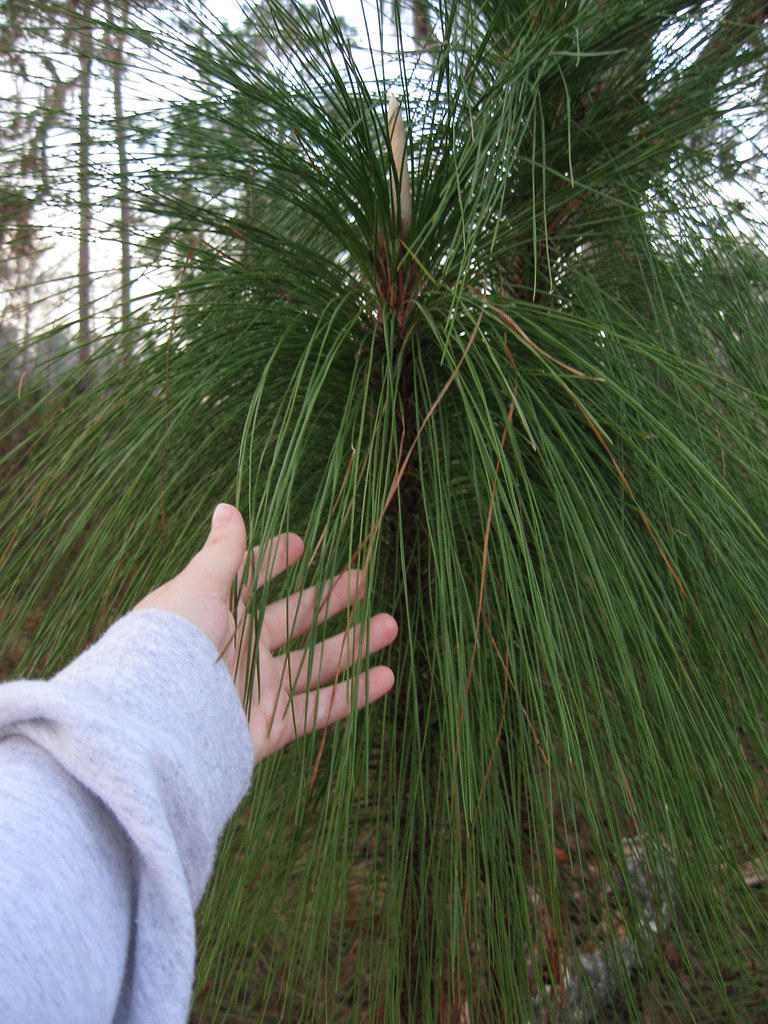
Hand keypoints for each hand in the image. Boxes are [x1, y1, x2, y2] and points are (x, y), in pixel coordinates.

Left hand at [135, 503, 397, 761]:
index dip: (273, 561)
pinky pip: (319, 708)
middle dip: (328, 598)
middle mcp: (239, 649)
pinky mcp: (270, 725)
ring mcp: (257, 687)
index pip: (251, 581)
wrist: (159, 719)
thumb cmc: (171, 644)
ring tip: (391, 624)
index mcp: (216, 614)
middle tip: (362, 578)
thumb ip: (222, 552)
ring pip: (315, 662)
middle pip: (293, 619)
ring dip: (353, 644)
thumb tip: (228, 508)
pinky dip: (354, 694)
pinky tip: (386, 676)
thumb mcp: (197, 588)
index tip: (301, 543)